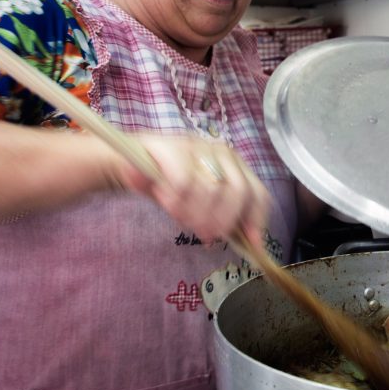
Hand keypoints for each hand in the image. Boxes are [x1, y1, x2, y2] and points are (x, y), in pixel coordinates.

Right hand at [117, 134, 270, 245]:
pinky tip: (165, 201)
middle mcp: (222, 152)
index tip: (251, 243)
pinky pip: (183, 182)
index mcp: (235, 165)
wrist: (130, 164)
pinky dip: (175, 200)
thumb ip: (224, 217)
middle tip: (204, 235)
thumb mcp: (201, 204)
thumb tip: (253, 242)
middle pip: (238, 192)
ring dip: (194, 213)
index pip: (258, 193)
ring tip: (179, 216)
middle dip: (221, 221)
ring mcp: (198, 146)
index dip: (256, 220)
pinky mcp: (172, 147)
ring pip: (211, 189)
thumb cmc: (171, 186)